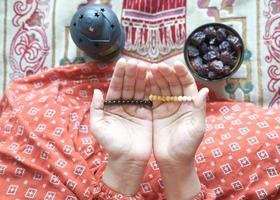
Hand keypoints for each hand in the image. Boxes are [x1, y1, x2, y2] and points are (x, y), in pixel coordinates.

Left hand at [90, 58, 151, 194]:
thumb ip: (96, 109)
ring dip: (141, 77)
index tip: (123, 62)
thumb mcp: (98, 127)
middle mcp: (124, 104)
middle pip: (128, 85)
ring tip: (145, 66)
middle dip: (132, 73)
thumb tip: (96, 91)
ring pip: (139, 89)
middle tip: (136, 62)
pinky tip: (153, 77)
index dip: (119, 75)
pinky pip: (149, 98)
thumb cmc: (111, 145)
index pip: (115, 86)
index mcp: (111, 106)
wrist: (128, 160)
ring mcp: (136, 108)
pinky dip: (151, 88)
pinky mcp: (147, 114)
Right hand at [149, 61, 207, 199]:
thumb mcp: (196, 129)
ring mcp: (167, 107)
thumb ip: (199, 109)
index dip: (182, 74)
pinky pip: (152, 97)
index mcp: (191, 105)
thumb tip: (205, 90)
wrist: (172, 162)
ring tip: (149, 69)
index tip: (175, 65)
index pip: (187, 84)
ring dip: (156, 78)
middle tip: (157, 66)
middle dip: (166, 73)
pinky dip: (148, 88)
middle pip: (173, 83)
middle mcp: (179, 103)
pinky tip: (143, 80)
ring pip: (161, 88)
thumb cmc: (187, 147)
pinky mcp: (155, 112)